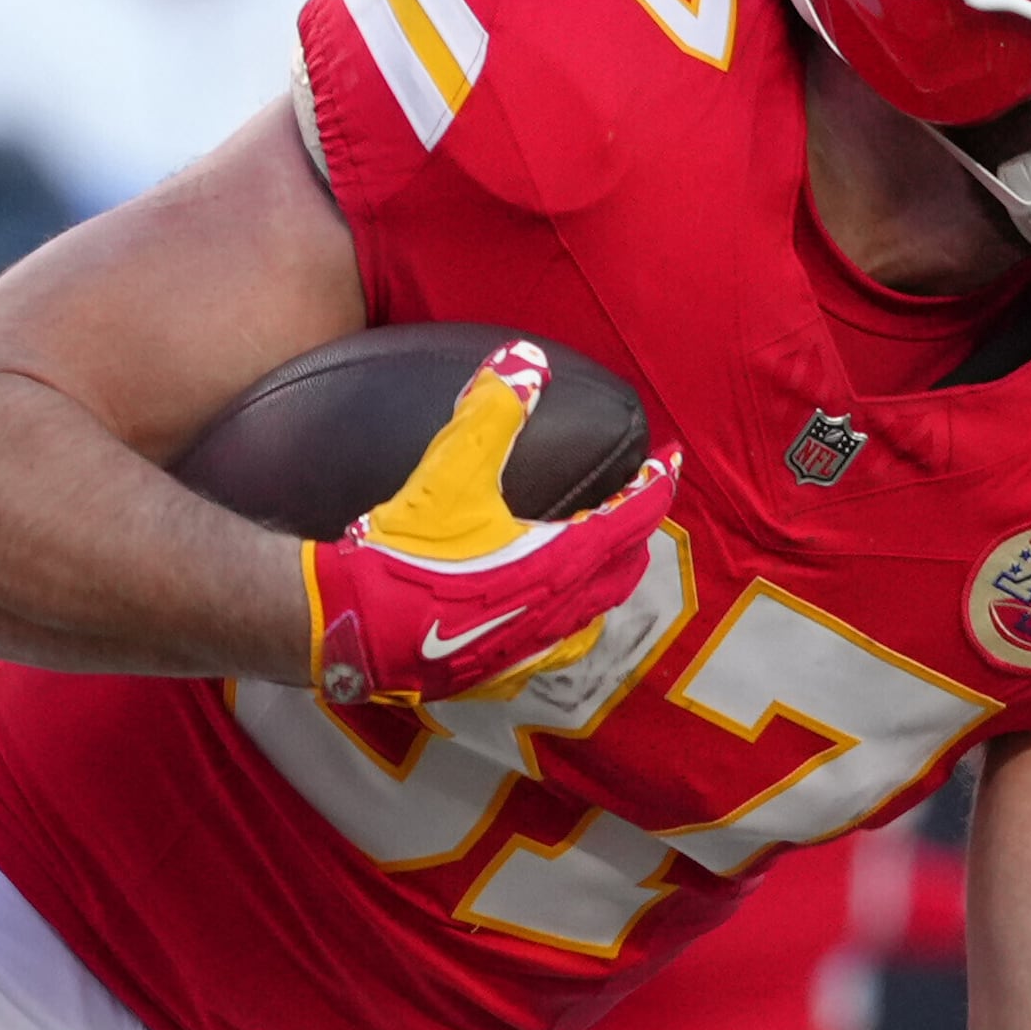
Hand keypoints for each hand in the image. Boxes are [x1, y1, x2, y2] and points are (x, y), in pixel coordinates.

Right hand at [300, 342, 678, 708]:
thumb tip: (525, 358)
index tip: (670, 462)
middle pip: (623, 570)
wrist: (359, 629)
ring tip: (602, 562)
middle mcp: (560, 609)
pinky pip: (554, 647)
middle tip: (637, 506)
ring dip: (606, 582)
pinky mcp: (500, 671)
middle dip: (637, 534)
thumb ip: (492, 410)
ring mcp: (532, 646)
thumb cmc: (409, 553)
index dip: (655, 484)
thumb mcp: (452, 470)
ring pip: (593, 615)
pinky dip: (566, 623)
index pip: (633, 516)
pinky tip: (546, 619)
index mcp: (562, 560)